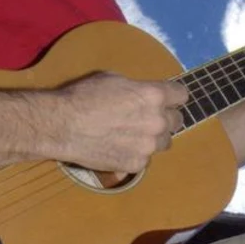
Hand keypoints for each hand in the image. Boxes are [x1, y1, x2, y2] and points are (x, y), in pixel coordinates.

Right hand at [49, 73, 189, 173]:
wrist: (62, 126)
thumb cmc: (84, 96)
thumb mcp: (113, 79)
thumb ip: (137, 89)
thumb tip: (143, 95)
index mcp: (153, 96)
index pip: (182, 95)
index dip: (172, 96)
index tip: (166, 99)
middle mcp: (157, 121)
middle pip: (177, 120)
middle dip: (165, 117)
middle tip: (147, 118)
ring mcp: (148, 146)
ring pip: (164, 142)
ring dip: (153, 138)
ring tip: (133, 135)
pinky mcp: (136, 164)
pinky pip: (145, 158)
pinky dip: (136, 154)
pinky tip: (119, 148)